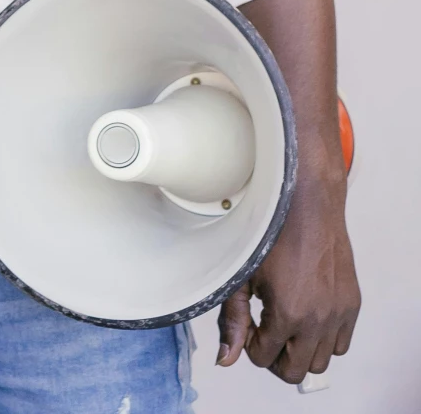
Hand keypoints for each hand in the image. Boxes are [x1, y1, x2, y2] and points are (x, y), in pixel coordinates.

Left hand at [217, 166, 358, 382]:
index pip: (265, 358)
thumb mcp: (240, 276)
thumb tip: (226, 358)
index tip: (248, 328)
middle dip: (275, 358)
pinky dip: (324, 340)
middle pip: (296, 370)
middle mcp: (319, 318)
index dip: (251, 347)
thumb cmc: (268, 234)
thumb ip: (233, 321)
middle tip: (265, 335)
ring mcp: (339, 313)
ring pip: (321, 361)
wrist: (305, 206)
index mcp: (288, 313)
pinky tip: (305, 317)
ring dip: (301, 351)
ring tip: (285, 326)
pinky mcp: (352, 305)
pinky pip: (341, 343)